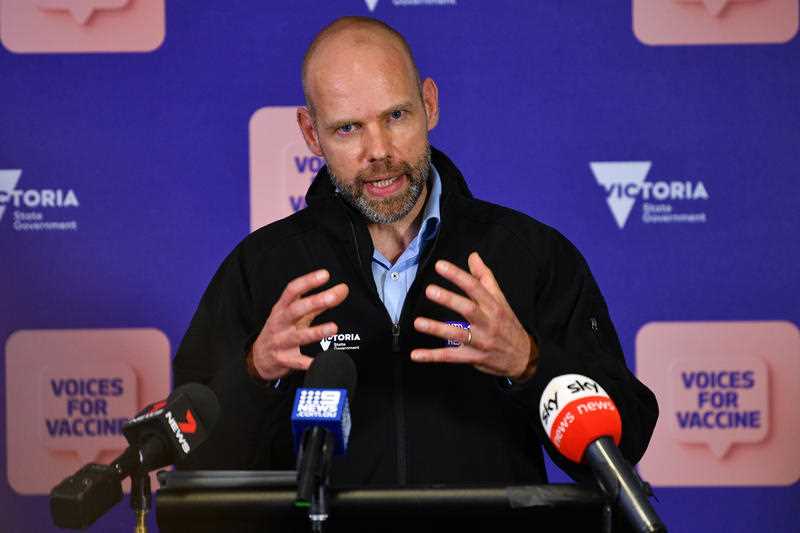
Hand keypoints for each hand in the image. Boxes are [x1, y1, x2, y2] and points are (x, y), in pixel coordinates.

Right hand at [249, 269, 348, 380]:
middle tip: (332, 297)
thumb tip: (342, 290)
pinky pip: (298, 362)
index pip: (292, 290)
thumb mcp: (295, 314)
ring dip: (316, 332)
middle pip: (295, 310)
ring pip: (298, 336)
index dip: (308, 281)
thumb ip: (318, 303)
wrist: (259, 358)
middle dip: (313, 302)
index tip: (325, 275)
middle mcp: (279, 323)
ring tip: (334, 328)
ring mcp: (280, 342)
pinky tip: (322, 361)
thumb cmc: (281, 330)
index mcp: (281, 308)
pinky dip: (309, 363)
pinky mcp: (284, 360)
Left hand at [411, 252, 536, 380]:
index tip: (439, 266)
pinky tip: (416, 354)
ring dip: (437, 329)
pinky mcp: (473, 357)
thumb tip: (473, 256)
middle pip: (468, 309)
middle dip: (449, 300)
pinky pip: (451, 357)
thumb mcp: (501, 300)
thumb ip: (485, 278)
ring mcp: (480, 342)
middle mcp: (487, 323)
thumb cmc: (507, 324)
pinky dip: (433, 356)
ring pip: (457, 334)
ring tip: (418, 323)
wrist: (523, 357)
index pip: (475, 287)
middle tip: (430, 290)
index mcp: (493, 306)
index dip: (457, 275)